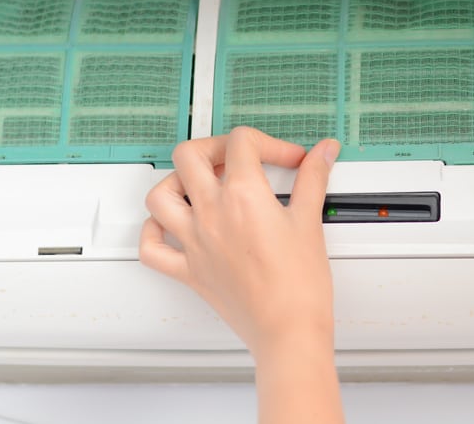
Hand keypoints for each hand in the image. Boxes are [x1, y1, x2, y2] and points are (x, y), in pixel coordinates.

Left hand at [140, 126, 339, 359]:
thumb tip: (322, 152)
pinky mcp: (188, 270)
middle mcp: (212, 214)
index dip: (270, 144)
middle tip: (236, 158)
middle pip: (189, 155)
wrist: (288, 330)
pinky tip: (171, 225)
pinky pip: (151, 249)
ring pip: (159, 196)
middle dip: (214, 146)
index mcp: (243, 197)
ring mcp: (194, 243)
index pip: (243, 143)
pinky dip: (154, 231)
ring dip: (175, 181)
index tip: (288, 160)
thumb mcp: (310, 221)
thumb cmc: (299, 286)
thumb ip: (313, 178)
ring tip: (199, 183)